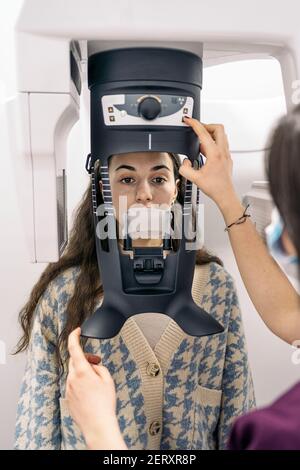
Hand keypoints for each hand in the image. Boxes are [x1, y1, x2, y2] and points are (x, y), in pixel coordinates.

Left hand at [66, 327, 126, 449]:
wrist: (97, 424)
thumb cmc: (104, 403)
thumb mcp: (107, 379)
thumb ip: (99, 367)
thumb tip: (92, 366)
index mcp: (82, 371)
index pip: (74, 348)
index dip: (74, 336)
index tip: (77, 331)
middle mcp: (72, 378)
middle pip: (75, 360)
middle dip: (85, 358)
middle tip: (96, 362)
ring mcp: (68, 389)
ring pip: (74, 373)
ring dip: (83, 372)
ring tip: (96, 382)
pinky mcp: (68, 397)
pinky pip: (73, 384)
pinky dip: (81, 383)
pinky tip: (91, 393)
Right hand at [179, 117, 237, 209]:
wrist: (225, 195)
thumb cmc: (215, 188)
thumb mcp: (195, 178)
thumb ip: (185, 168)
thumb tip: (185, 162)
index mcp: (214, 154)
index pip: (204, 133)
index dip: (195, 124)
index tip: (189, 120)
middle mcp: (222, 152)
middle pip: (218, 128)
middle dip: (206, 125)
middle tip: (197, 128)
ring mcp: (226, 154)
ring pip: (221, 135)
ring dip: (211, 133)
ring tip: (200, 139)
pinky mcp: (227, 158)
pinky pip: (221, 144)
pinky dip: (213, 142)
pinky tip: (205, 150)